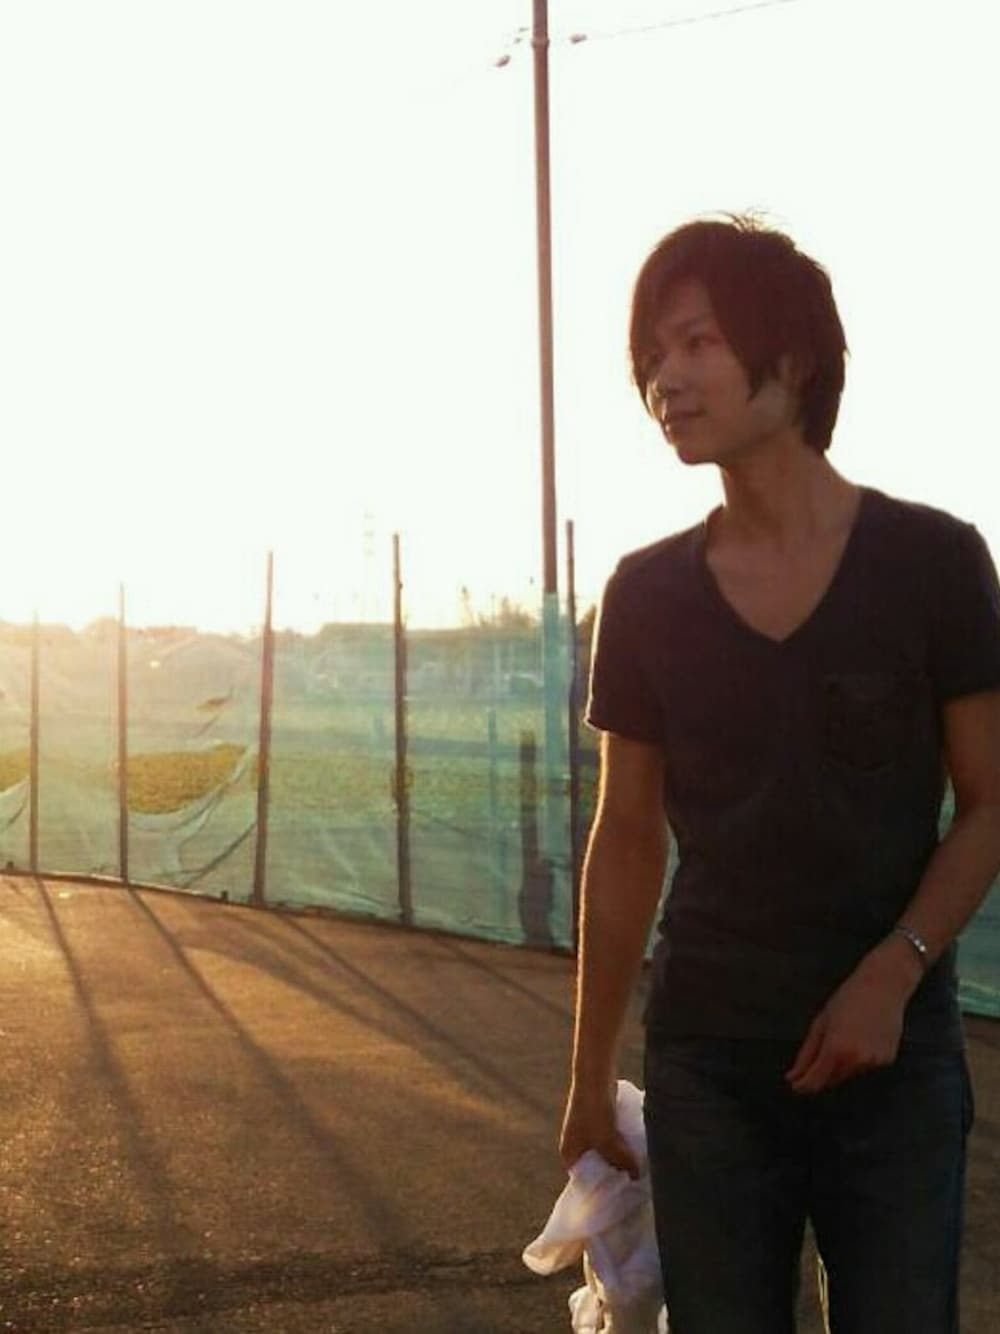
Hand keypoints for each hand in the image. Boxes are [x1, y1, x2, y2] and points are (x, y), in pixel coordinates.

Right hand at [559, 1082, 639, 1178]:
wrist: (594, 1077)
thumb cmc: (594, 1111)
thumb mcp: (609, 1142)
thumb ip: (622, 1162)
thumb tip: (636, 1176)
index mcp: (569, 1154)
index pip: (586, 1180)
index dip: (602, 1187)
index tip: (621, 1192)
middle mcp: (575, 1145)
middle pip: (597, 1166)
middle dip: (613, 1171)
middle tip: (632, 1180)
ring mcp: (586, 1132)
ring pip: (606, 1151)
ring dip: (619, 1156)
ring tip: (636, 1165)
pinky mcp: (598, 1121)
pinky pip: (610, 1139)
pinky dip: (620, 1143)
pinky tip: (634, 1147)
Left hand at [784, 956, 910, 1094]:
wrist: (884, 986)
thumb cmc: (848, 998)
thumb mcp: (821, 1022)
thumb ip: (807, 1053)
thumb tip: (794, 1076)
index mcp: (836, 1049)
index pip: (816, 1080)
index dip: (803, 1086)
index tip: (794, 1086)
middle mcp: (856, 1060)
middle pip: (832, 1079)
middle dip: (822, 1073)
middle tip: (820, 1052)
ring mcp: (873, 1062)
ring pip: (849, 1074)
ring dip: (841, 1065)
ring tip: (846, 1035)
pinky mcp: (886, 1060)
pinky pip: (865, 1066)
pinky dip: (859, 1058)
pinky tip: (861, 1037)